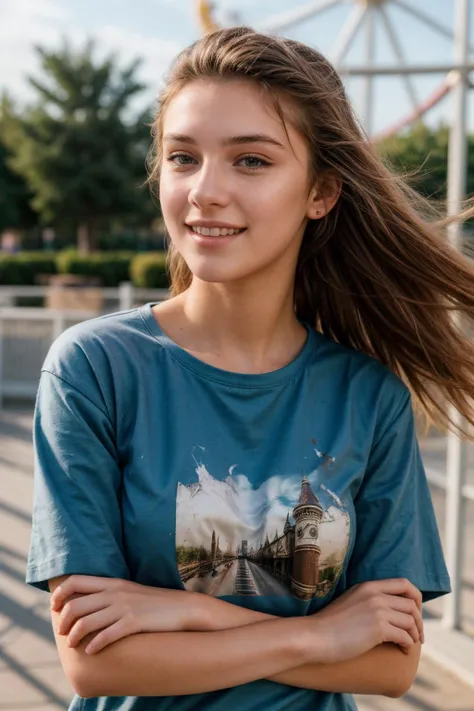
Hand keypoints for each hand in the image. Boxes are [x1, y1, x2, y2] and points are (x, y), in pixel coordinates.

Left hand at [50, 575, 201, 653]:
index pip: (76, 581)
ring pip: (86, 622)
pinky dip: (95, 645)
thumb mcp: (128, 592)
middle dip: (63, 621)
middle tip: (62, 632)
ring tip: (73, 644)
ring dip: (74, 636)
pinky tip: (92, 651)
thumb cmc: (153, 603)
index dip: (59, 593)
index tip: (54, 606)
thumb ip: (108, 594)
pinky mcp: (134, 622)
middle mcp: (115, 592)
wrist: (182, 608)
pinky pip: (106, 635)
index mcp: (112, 582)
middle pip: (75, 604)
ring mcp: (124, 607)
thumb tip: (85, 604)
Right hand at [307, 578, 422, 664]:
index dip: (416, 598)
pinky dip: (408, 645)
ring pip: (411, 621)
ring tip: (411, 644)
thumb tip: (386, 610)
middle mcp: (376, 595)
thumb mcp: (351, 601)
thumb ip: (368, 600)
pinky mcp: (378, 629)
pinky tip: (404, 651)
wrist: (315, 636)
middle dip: (419, 621)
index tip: (415, 613)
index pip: (404, 584)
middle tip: (418, 634)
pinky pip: (405, 636)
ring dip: (415, 635)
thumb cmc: (330, 624)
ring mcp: (377, 611)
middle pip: (411, 604)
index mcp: (369, 586)